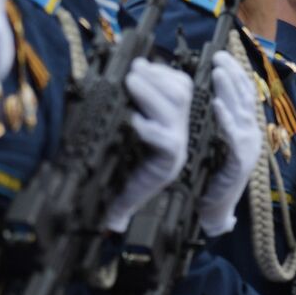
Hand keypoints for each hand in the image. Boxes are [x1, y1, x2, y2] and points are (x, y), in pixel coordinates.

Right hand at [103, 59, 192, 232]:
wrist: (158, 175)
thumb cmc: (133, 183)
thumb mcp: (126, 198)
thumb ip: (119, 209)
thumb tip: (112, 226)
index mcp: (167, 162)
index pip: (168, 144)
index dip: (154, 132)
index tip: (134, 122)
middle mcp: (180, 139)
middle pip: (175, 110)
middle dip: (153, 94)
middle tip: (129, 80)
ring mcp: (184, 121)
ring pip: (181, 95)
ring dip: (158, 78)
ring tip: (134, 69)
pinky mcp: (183, 104)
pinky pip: (182, 84)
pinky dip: (163, 73)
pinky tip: (144, 68)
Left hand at [198, 52, 262, 236]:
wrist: (215, 210)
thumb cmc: (209, 176)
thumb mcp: (214, 142)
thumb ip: (214, 121)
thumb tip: (205, 94)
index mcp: (245, 128)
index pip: (243, 94)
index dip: (234, 73)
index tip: (222, 56)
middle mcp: (251, 133)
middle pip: (245, 97)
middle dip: (233, 74)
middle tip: (219, 57)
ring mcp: (249, 146)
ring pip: (242, 111)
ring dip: (229, 89)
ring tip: (218, 72)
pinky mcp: (241, 161)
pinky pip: (233, 135)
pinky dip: (226, 118)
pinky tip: (216, 104)